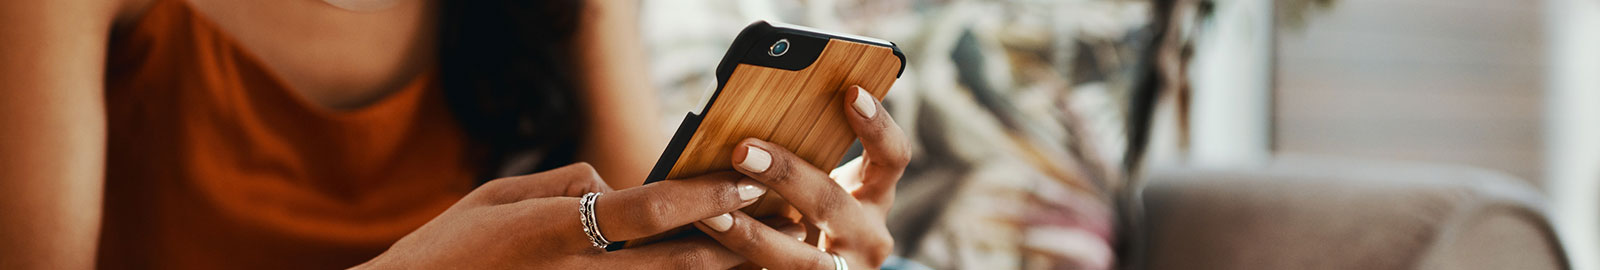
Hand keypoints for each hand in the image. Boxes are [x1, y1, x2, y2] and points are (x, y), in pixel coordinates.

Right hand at [356, 163, 797, 268]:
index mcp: (555, 231)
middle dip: (736, 241)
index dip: (705, 193)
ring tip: (757, 259)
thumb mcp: (496, 197)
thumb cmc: (445, 252)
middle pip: (679, 261)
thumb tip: (611, 185)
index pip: (649, 209)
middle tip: (781, 224)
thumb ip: (563, 184)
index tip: (744, 180)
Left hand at [693, 85, 910, 268]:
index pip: (892, 158)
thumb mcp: (823, 191)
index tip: (852, 91)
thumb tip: (752, 113)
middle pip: (832, 202)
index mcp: (875, 198)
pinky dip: (741, 264)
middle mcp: (869, 237)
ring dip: (751, 235)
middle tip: (743, 151)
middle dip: (786, 175)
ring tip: (710, 214)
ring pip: (801, 259)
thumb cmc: (813, 219)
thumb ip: (808, 162)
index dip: (877, 126)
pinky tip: (710, 247)